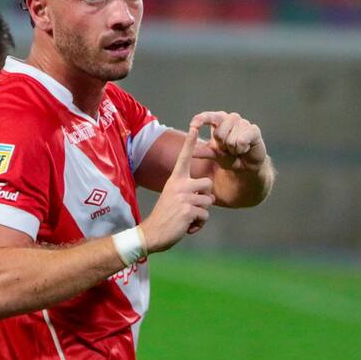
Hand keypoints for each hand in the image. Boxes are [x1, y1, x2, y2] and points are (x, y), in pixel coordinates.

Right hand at [140, 126, 213, 252]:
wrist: (152, 233)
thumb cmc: (165, 216)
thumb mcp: (173, 198)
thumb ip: (188, 192)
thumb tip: (209, 196)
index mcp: (175, 179)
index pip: (184, 157)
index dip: (189, 142)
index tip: (194, 127)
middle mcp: (179, 185)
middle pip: (208, 184)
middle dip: (206, 197)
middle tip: (192, 207)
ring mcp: (184, 197)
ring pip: (208, 202)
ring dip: (201, 214)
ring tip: (186, 218)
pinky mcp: (188, 210)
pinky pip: (205, 216)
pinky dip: (199, 225)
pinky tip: (187, 227)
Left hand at [190, 111, 266, 171]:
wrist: (246, 166)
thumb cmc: (229, 156)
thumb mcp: (213, 154)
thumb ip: (202, 151)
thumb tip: (189, 150)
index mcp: (219, 120)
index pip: (207, 116)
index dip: (200, 120)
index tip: (192, 126)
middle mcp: (231, 118)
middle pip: (218, 133)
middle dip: (222, 146)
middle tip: (228, 149)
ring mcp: (243, 122)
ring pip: (230, 140)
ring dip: (232, 149)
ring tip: (237, 149)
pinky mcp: (254, 130)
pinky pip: (242, 141)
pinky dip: (241, 149)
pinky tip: (245, 148)